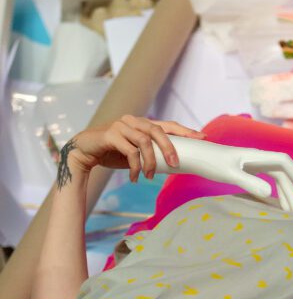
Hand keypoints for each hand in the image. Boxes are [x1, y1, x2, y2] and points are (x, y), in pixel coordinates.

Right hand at [68, 116, 205, 181]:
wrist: (84, 152)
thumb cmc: (112, 152)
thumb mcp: (134, 153)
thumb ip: (150, 153)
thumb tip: (172, 165)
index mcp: (142, 123)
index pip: (168, 125)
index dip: (185, 131)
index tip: (202, 138)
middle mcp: (133, 121)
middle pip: (158, 130)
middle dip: (169, 147)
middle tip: (175, 163)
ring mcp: (121, 125)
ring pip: (144, 141)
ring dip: (150, 162)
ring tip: (149, 177)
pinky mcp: (110, 134)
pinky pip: (129, 151)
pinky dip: (134, 166)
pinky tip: (134, 177)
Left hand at [154, 138, 292, 212]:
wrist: (194, 155)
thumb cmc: (209, 162)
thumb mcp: (228, 173)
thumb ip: (249, 182)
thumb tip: (270, 193)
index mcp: (257, 156)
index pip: (285, 163)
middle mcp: (258, 158)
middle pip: (283, 174)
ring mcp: (253, 164)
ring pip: (276, 178)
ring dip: (285, 194)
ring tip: (290, 212)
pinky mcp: (246, 170)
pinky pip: (266, 181)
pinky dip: (273, 193)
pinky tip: (275, 204)